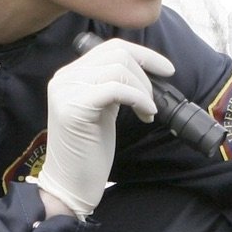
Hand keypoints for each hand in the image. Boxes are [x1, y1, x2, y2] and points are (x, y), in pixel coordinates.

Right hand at [34, 38, 171, 218]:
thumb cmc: (88, 151)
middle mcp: (64, 78)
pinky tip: (145, 115)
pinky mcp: (74, 108)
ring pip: (118, 69)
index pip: (111, 47)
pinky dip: (139, 99)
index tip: (167, 70)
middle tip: (151, 102)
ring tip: (147, 112)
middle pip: (117, 54)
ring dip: (143, 90)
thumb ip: (113, 86)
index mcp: (70, 75)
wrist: (69, 184)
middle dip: (145, 75)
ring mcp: (66, 91)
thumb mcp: (102, 109)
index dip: (144, 54)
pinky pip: (116, 89)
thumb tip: (144, 70)